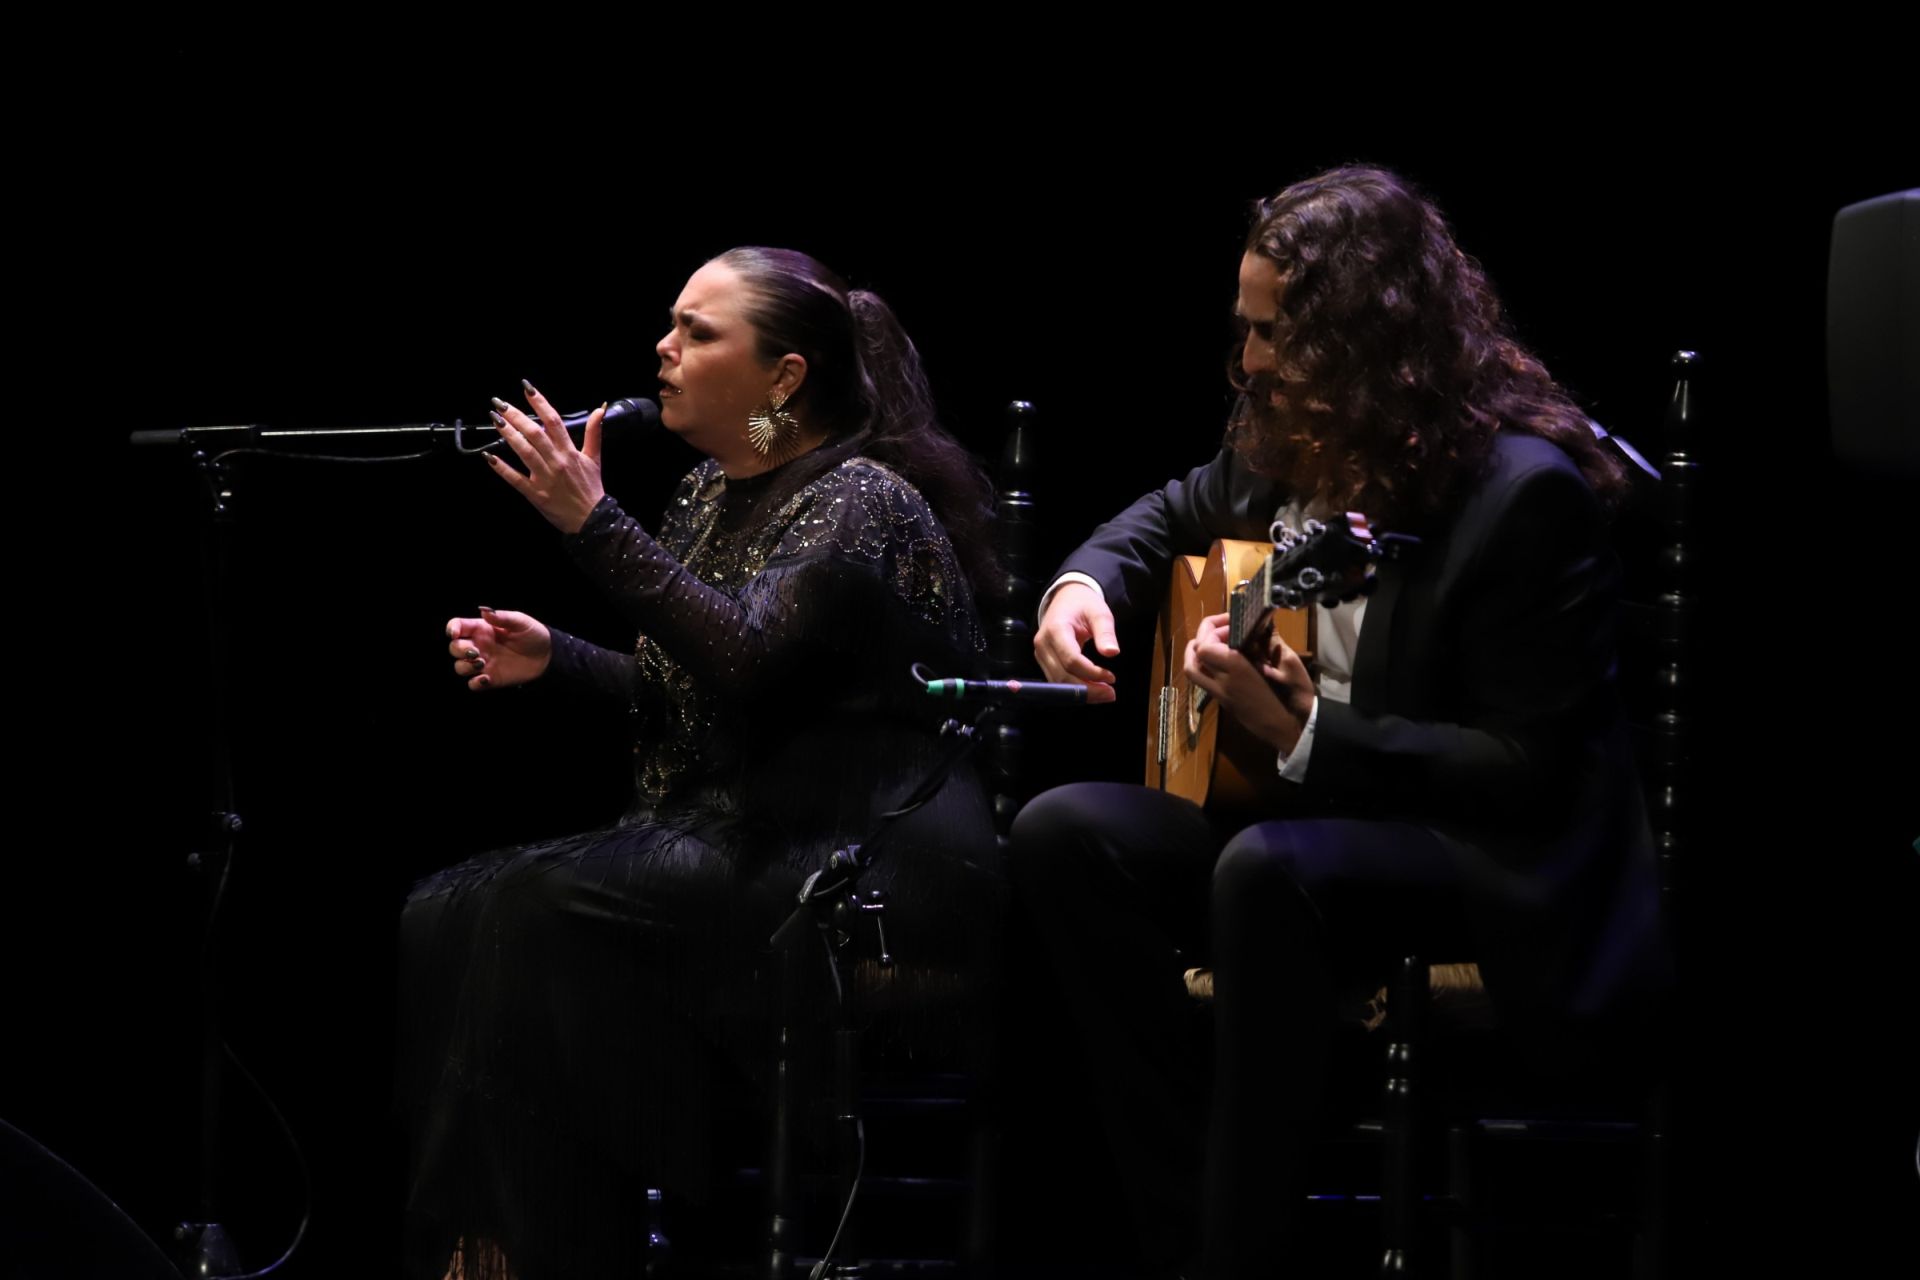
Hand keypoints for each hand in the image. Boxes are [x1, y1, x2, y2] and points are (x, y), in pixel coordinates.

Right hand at [446, 606, 551, 690]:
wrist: (547, 656)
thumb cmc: (533, 635)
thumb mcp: (520, 621)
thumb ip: (502, 617)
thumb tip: (484, 611)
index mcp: (482, 629)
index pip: (458, 626)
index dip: (451, 629)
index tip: (454, 633)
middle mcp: (479, 646)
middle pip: (454, 648)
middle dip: (458, 650)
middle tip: (475, 652)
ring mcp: (483, 663)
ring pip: (459, 667)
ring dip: (465, 666)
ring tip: (482, 663)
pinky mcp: (490, 678)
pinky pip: (472, 684)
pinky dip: (475, 683)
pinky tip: (486, 678)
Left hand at [484, 380, 606, 532]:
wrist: (592, 519)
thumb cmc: (591, 489)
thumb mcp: (595, 458)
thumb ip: (595, 433)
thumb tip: (599, 410)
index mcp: (570, 452)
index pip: (554, 421)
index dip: (540, 403)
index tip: (527, 389)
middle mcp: (557, 462)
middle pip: (535, 433)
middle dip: (516, 415)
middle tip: (500, 403)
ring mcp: (545, 478)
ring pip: (524, 451)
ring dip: (508, 434)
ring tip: (495, 420)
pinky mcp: (535, 494)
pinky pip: (515, 479)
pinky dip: (502, 468)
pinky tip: (489, 457)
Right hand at [1034, 581, 1119, 704]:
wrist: (1066, 598)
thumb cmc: (1084, 604)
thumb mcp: (1099, 613)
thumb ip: (1105, 632)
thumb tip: (1112, 653)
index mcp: (1056, 629)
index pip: (1071, 659)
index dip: (1091, 673)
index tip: (1111, 678)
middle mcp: (1043, 644)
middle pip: (1062, 676)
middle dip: (1087, 689)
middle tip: (1110, 694)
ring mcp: (1040, 654)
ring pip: (1058, 682)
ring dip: (1081, 693)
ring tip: (1104, 694)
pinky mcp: (1044, 661)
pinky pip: (1057, 680)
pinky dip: (1074, 689)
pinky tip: (1092, 689)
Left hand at [1182, 612, 1312, 751]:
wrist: (1292, 730)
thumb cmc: (1294, 696)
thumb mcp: (1288, 664)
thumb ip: (1271, 642)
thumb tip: (1263, 625)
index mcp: (1236, 669)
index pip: (1205, 645)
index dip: (1213, 628)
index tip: (1232, 623)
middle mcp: (1222, 682)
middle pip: (1195, 656)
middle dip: (1203, 636)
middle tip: (1222, 628)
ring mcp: (1221, 695)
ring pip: (1193, 671)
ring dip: (1197, 652)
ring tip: (1214, 640)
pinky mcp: (1224, 703)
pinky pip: (1203, 680)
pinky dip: (1205, 664)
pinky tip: (1224, 658)